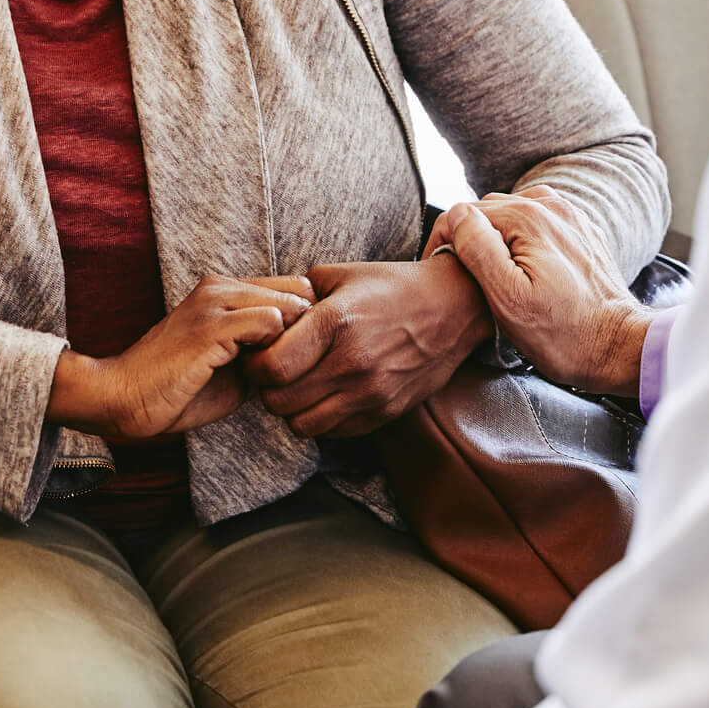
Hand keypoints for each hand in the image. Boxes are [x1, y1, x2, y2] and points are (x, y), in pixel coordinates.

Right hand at [49, 276, 314, 439]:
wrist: (124, 398)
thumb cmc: (177, 389)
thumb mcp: (232, 366)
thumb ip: (263, 350)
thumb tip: (307, 352)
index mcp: (223, 290)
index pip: (291, 287)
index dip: (308, 321)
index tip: (309, 355)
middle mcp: (219, 286)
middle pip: (298, 290)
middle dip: (310, 329)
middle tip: (306, 366)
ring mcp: (214, 303)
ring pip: (288, 303)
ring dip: (296, 341)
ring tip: (285, 373)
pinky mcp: (210, 326)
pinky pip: (269, 321)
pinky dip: (279, 350)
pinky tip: (266, 376)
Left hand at [243, 255, 493, 437]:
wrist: (453, 308)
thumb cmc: (393, 288)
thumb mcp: (341, 275)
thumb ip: (297, 295)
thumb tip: (264, 316)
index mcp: (335, 322)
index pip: (271, 367)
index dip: (254, 366)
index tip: (258, 357)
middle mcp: (353, 362)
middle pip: (280, 402)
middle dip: (268, 390)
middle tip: (275, 374)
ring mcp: (371, 392)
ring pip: (303, 425)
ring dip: (293, 410)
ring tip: (300, 387)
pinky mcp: (386, 411)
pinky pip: (334, 432)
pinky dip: (322, 419)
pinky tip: (327, 395)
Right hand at [436, 187, 652, 393]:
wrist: (620, 347)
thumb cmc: (564, 334)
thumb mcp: (508, 299)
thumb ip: (478, 249)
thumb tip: (457, 216)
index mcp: (529, 218)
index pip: (462, 213)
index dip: (444, 243)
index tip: (440, 274)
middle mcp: (552, 207)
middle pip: (488, 211)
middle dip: (469, 238)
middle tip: (465, 280)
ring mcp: (571, 218)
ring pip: (513, 214)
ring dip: (497, 237)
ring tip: (493, 274)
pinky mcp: (582, 234)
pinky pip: (540, 223)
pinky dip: (523, 239)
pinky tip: (523, 268)